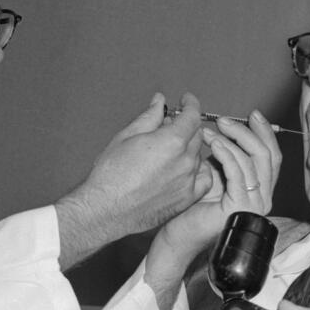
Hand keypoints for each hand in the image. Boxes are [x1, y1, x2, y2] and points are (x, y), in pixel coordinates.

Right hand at [55, 93, 209, 268]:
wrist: (106, 209)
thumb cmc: (111, 174)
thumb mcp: (127, 136)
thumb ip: (149, 117)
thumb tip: (159, 102)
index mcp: (172, 141)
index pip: (192, 115)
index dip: (190, 104)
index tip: (186, 101)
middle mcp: (185, 160)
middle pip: (196, 134)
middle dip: (186, 125)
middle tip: (169, 126)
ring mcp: (188, 181)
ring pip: (198, 156)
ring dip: (188, 148)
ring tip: (168, 151)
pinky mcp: (186, 199)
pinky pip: (203, 179)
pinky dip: (198, 170)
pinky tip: (186, 169)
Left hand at [144, 109, 281, 309]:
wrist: (177, 237)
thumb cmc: (189, 209)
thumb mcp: (212, 176)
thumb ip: (224, 158)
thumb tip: (223, 130)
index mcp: (259, 189)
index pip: (271, 155)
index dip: (264, 132)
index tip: (252, 114)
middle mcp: (263, 197)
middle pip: (266, 154)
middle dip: (246, 132)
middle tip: (224, 120)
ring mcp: (254, 204)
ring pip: (252, 160)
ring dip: (230, 140)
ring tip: (208, 132)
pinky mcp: (241, 207)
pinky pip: (238, 172)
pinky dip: (225, 154)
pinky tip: (211, 144)